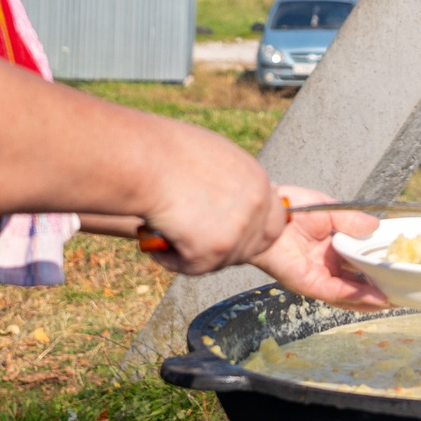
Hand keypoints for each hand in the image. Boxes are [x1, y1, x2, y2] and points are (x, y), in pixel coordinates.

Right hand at [133, 127, 285, 276]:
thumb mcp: (216, 159)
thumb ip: (233, 183)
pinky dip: (170, 258)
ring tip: (165, 231)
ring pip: (218, 260)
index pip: (275, 222)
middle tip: (195, 239)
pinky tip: (156, 240)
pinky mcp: (211, 252)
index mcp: (258, 182)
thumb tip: (230, 198)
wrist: (146, 160)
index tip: (231, 232)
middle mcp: (255, 208)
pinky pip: (190, 267)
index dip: (254, 232)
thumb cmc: (169, 152)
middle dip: (224, 249)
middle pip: (250, 248)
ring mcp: (236, 232)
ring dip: (192, 252)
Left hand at [247, 184, 389, 309]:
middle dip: (380, 287)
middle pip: (357, 281)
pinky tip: (375, 296)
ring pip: (350, 294)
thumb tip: (376, 226)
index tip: (398, 268)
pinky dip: (356, 295)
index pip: (360, 261)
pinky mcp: (309, 284)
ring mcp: (318, 276)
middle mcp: (326, 264)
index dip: (378, 266)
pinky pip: (337, 293)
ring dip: (372, 298)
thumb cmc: (292, 208)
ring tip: (395, 300)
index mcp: (332, 247)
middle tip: (404, 291)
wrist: (267, 214)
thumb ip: (353, 221)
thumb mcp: (332, 211)